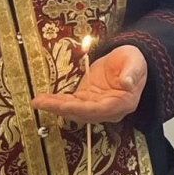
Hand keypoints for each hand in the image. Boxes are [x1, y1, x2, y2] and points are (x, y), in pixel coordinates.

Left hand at [32, 44, 146, 123]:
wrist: (128, 61)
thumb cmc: (134, 61)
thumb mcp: (135, 62)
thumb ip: (132, 72)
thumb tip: (127, 82)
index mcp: (124, 103)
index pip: (100, 110)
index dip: (81, 109)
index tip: (65, 105)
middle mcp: (109, 109)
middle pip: (83, 113)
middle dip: (61, 109)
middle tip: (42, 103)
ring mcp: (96, 106)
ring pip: (74, 111)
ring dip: (56, 107)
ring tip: (38, 101)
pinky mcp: (87, 100)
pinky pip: (70, 104)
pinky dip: (57, 102)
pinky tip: (44, 99)